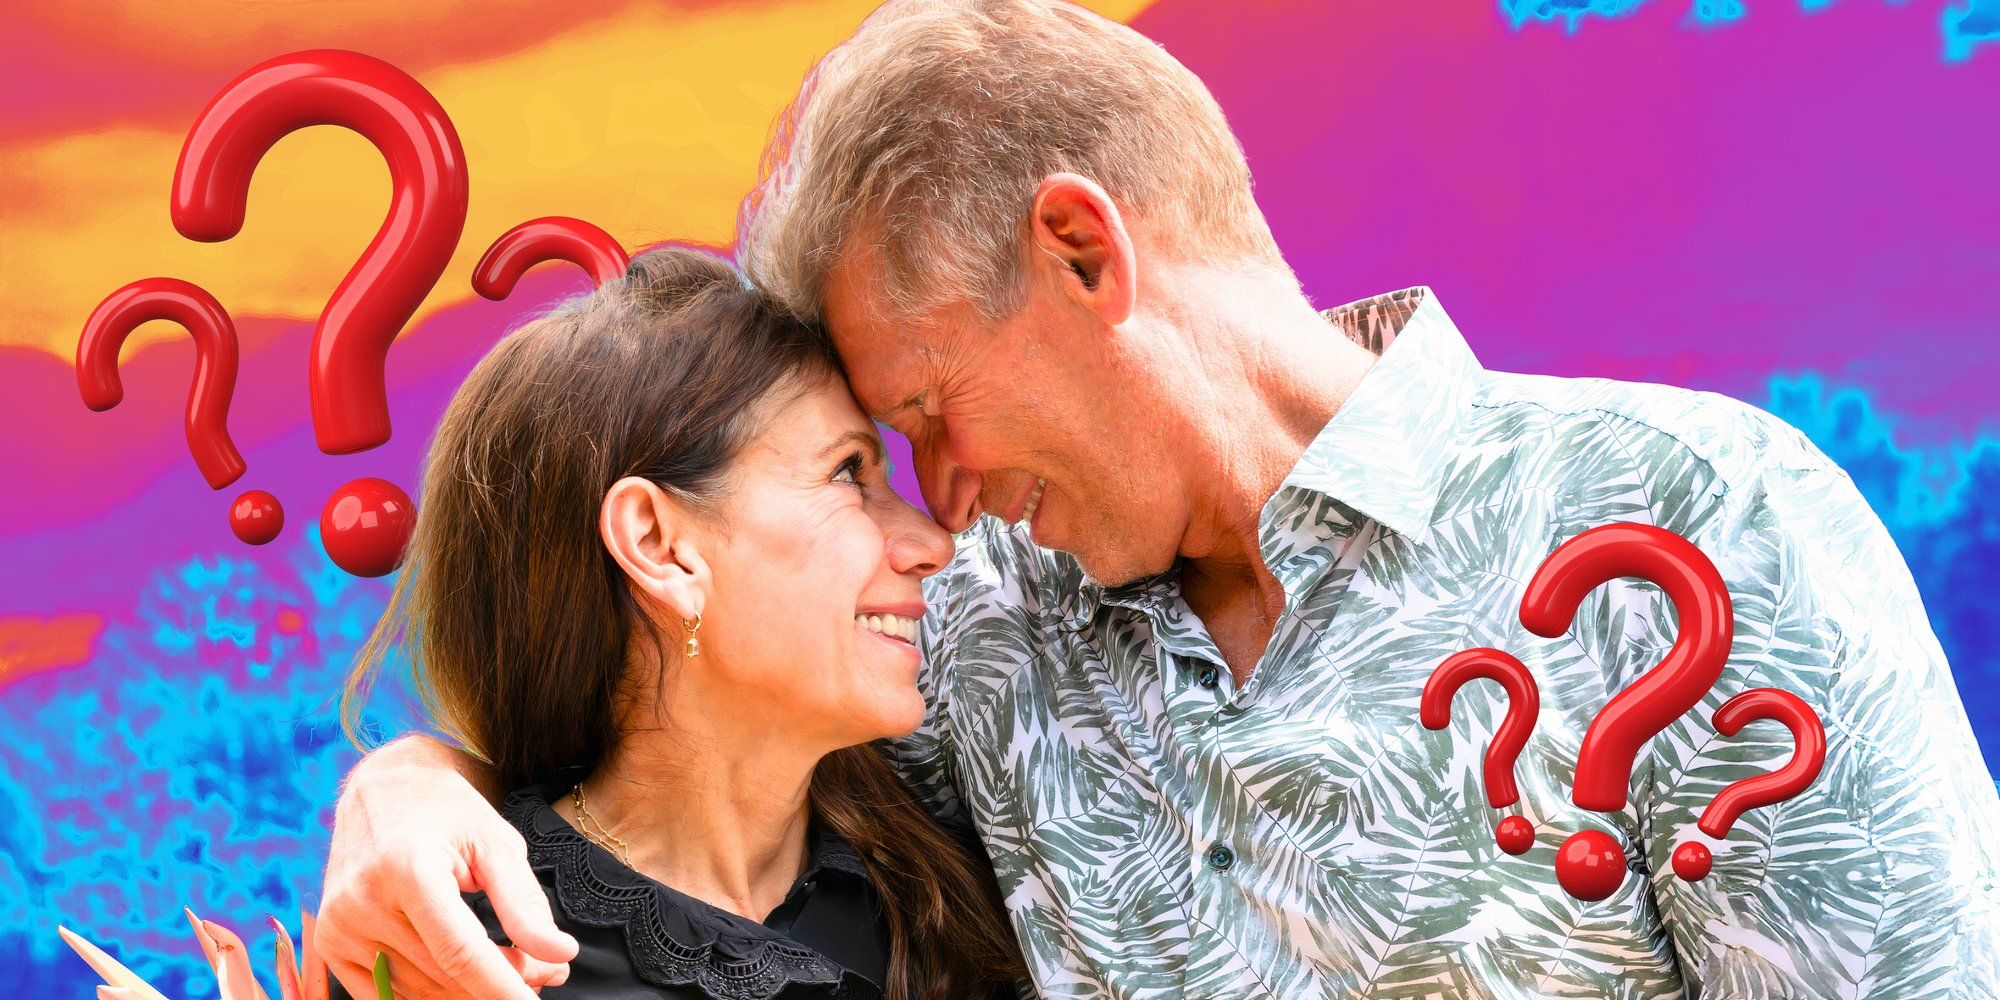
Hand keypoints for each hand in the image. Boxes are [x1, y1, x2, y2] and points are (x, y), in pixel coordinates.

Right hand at [315, 736, 579, 998]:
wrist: (383, 789)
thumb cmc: (448, 811)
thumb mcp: (496, 843)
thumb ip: (524, 903)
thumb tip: (558, 954)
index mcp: (407, 870)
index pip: (460, 953)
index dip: (503, 987)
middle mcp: (363, 903)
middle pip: (446, 975)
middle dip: (505, 981)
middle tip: (550, 969)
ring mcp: (339, 928)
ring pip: (421, 991)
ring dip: (474, 992)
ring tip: (521, 967)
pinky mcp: (330, 944)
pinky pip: (388, 993)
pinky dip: (434, 993)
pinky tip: (471, 978)